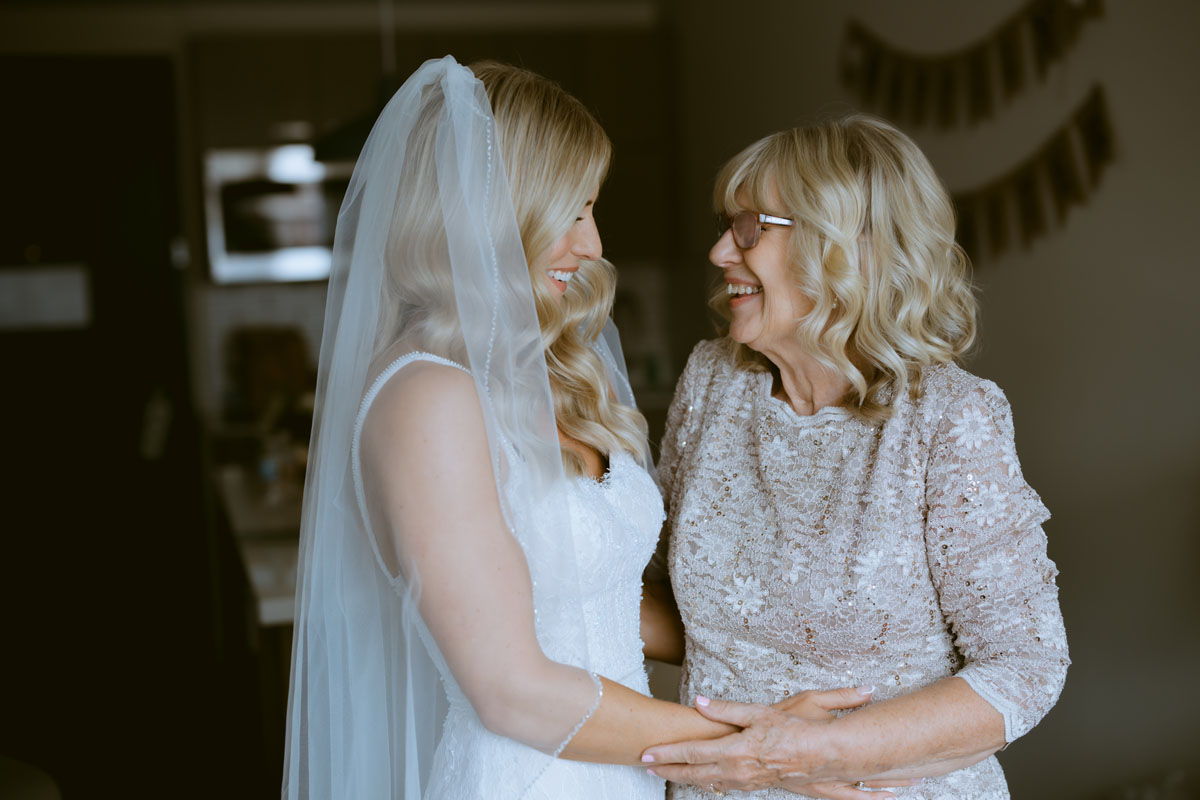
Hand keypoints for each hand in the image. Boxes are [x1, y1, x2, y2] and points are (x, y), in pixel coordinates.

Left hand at [642, 686, 917, 797]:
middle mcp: (738, 770)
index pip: (692, 753)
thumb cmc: (799, 731)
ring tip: (668, 773)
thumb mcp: (762, 712)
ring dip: (686, 777)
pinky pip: (727, 785)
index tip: (646, 754)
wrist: (830, 756)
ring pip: (709, 782)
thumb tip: (700, 702)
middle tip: (647, 767)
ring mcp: (749, 780)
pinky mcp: (759, 783)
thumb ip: (728, 710)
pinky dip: (710, 782)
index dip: (667, 754)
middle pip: (694, 773)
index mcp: (736, 751)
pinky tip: (706, 781)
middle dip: (669, 770)